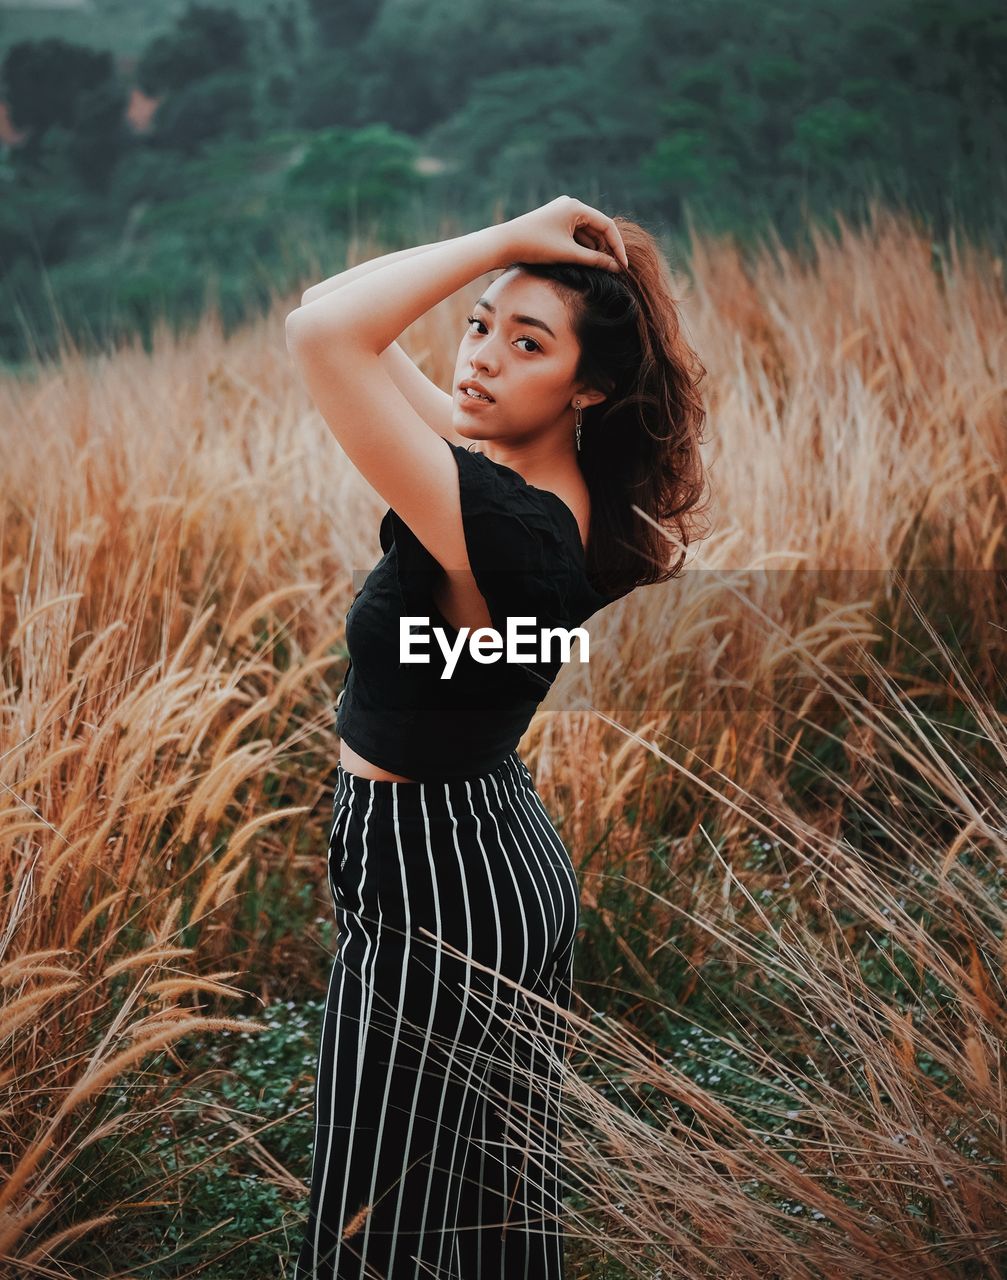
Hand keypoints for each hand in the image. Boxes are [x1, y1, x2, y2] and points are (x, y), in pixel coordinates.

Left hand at [494, 195, 628, 272]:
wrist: (503, 244)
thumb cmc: (535, 246)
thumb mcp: (568, 254)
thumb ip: (595, 261)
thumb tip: (616, 267)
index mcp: (576, 207)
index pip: (607, 226)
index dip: (617, 247)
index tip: (623, 266)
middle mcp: (570, 205)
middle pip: (597, 228)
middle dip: (605, 249)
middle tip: (613, 270)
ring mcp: (561, 213)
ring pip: (586, 233)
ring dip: (593, 250)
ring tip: (599, 269)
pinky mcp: (553, 222)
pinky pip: (574, 234)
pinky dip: (580, 248)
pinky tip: (583, 263)